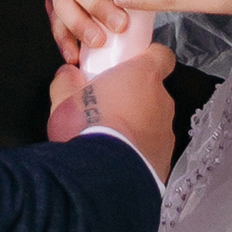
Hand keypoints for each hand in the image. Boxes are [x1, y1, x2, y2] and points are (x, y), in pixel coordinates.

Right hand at [47, 42, 175, 182]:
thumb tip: (68, 74)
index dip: (148, 59)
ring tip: (112, 137)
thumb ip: (67, 80)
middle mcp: (162, 101)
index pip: (161, 56)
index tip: (131, 67)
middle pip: (154, 91)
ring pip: (154, 120)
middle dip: (135, 97)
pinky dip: (139, 149)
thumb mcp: (64, 98)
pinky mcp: (165, 159)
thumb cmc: (86, 127)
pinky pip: (152, 147)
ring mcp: (166, 132)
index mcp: (143, 76)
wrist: (101, 175)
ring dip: (137, 124)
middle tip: (110, 106)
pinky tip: (119, 158)